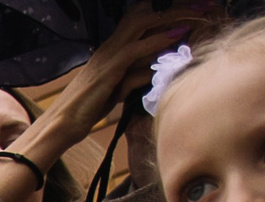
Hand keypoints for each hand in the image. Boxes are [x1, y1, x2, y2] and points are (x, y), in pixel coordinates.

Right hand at [42, 3, 205, 146]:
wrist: (60, 126)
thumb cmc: (86, 111)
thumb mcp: (117, 89)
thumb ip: (135, 75)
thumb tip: (155, 70)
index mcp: (111, 49)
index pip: (140, 18)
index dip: (167, 11)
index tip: (195, 11)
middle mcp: (110, 46)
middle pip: (145, 13)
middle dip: (177, 7)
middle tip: (205, 7)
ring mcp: (108, 57)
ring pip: (143, 24)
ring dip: (173, 17)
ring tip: (199, 15)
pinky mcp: (108, 71)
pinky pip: (135, 50)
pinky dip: (158, 41)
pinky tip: (177, 36)